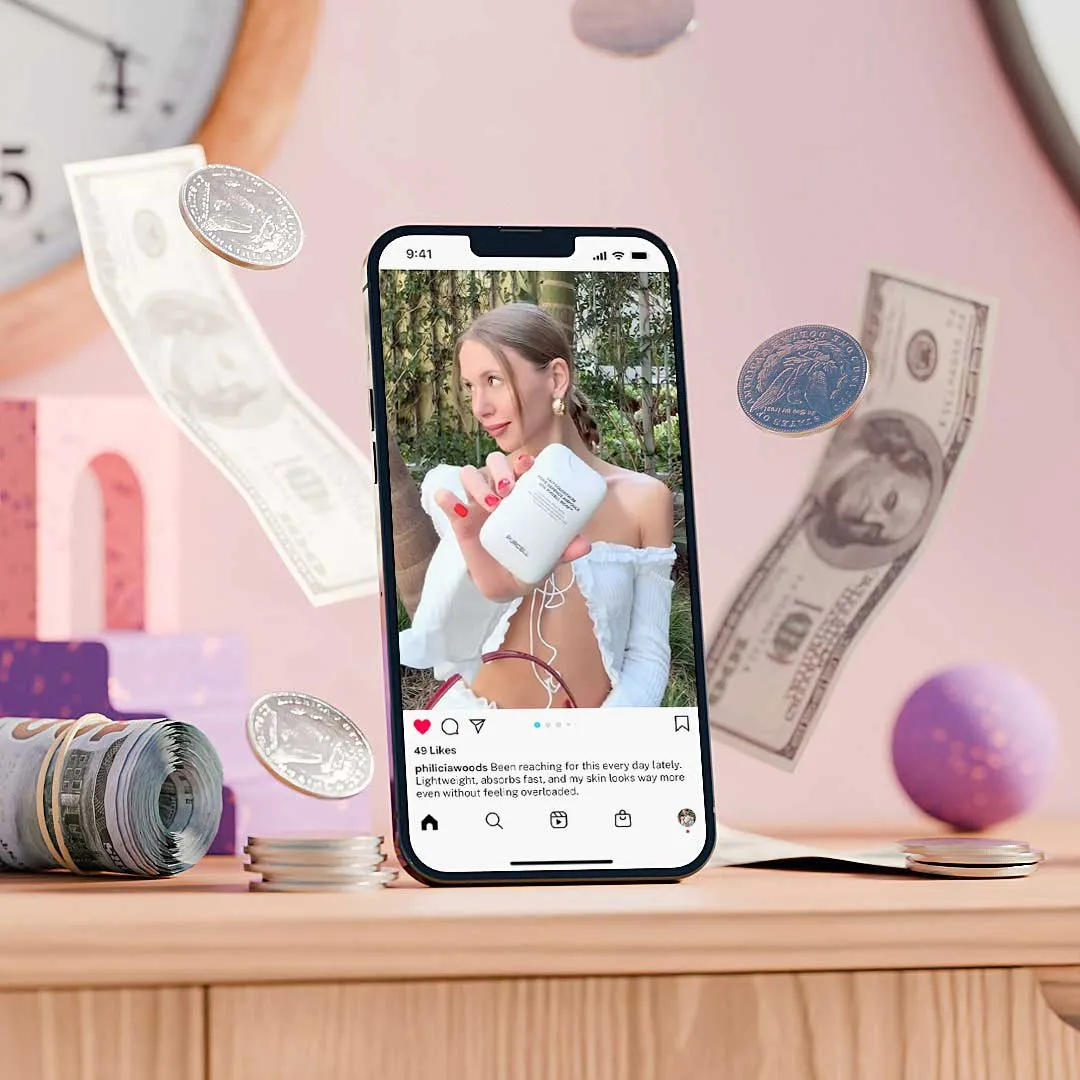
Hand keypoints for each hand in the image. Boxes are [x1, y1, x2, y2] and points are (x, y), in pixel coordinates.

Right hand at [434, 451, 591, 600]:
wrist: (504, 585)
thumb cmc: (528, 562)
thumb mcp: (548, 558)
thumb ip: (564, 551)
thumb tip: (585, 545)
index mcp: (523, 494)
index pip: (521, 466)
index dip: (523, 460)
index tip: (528, 467)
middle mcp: (499, 492)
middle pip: (494, 463)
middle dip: (500, 470)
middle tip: (509, 490)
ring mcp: (477, 503)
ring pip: (470, 474)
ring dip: (478, 483)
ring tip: (491, 504)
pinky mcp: (459, 518)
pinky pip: (447, 500)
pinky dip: (447, 498)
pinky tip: (455, 506)